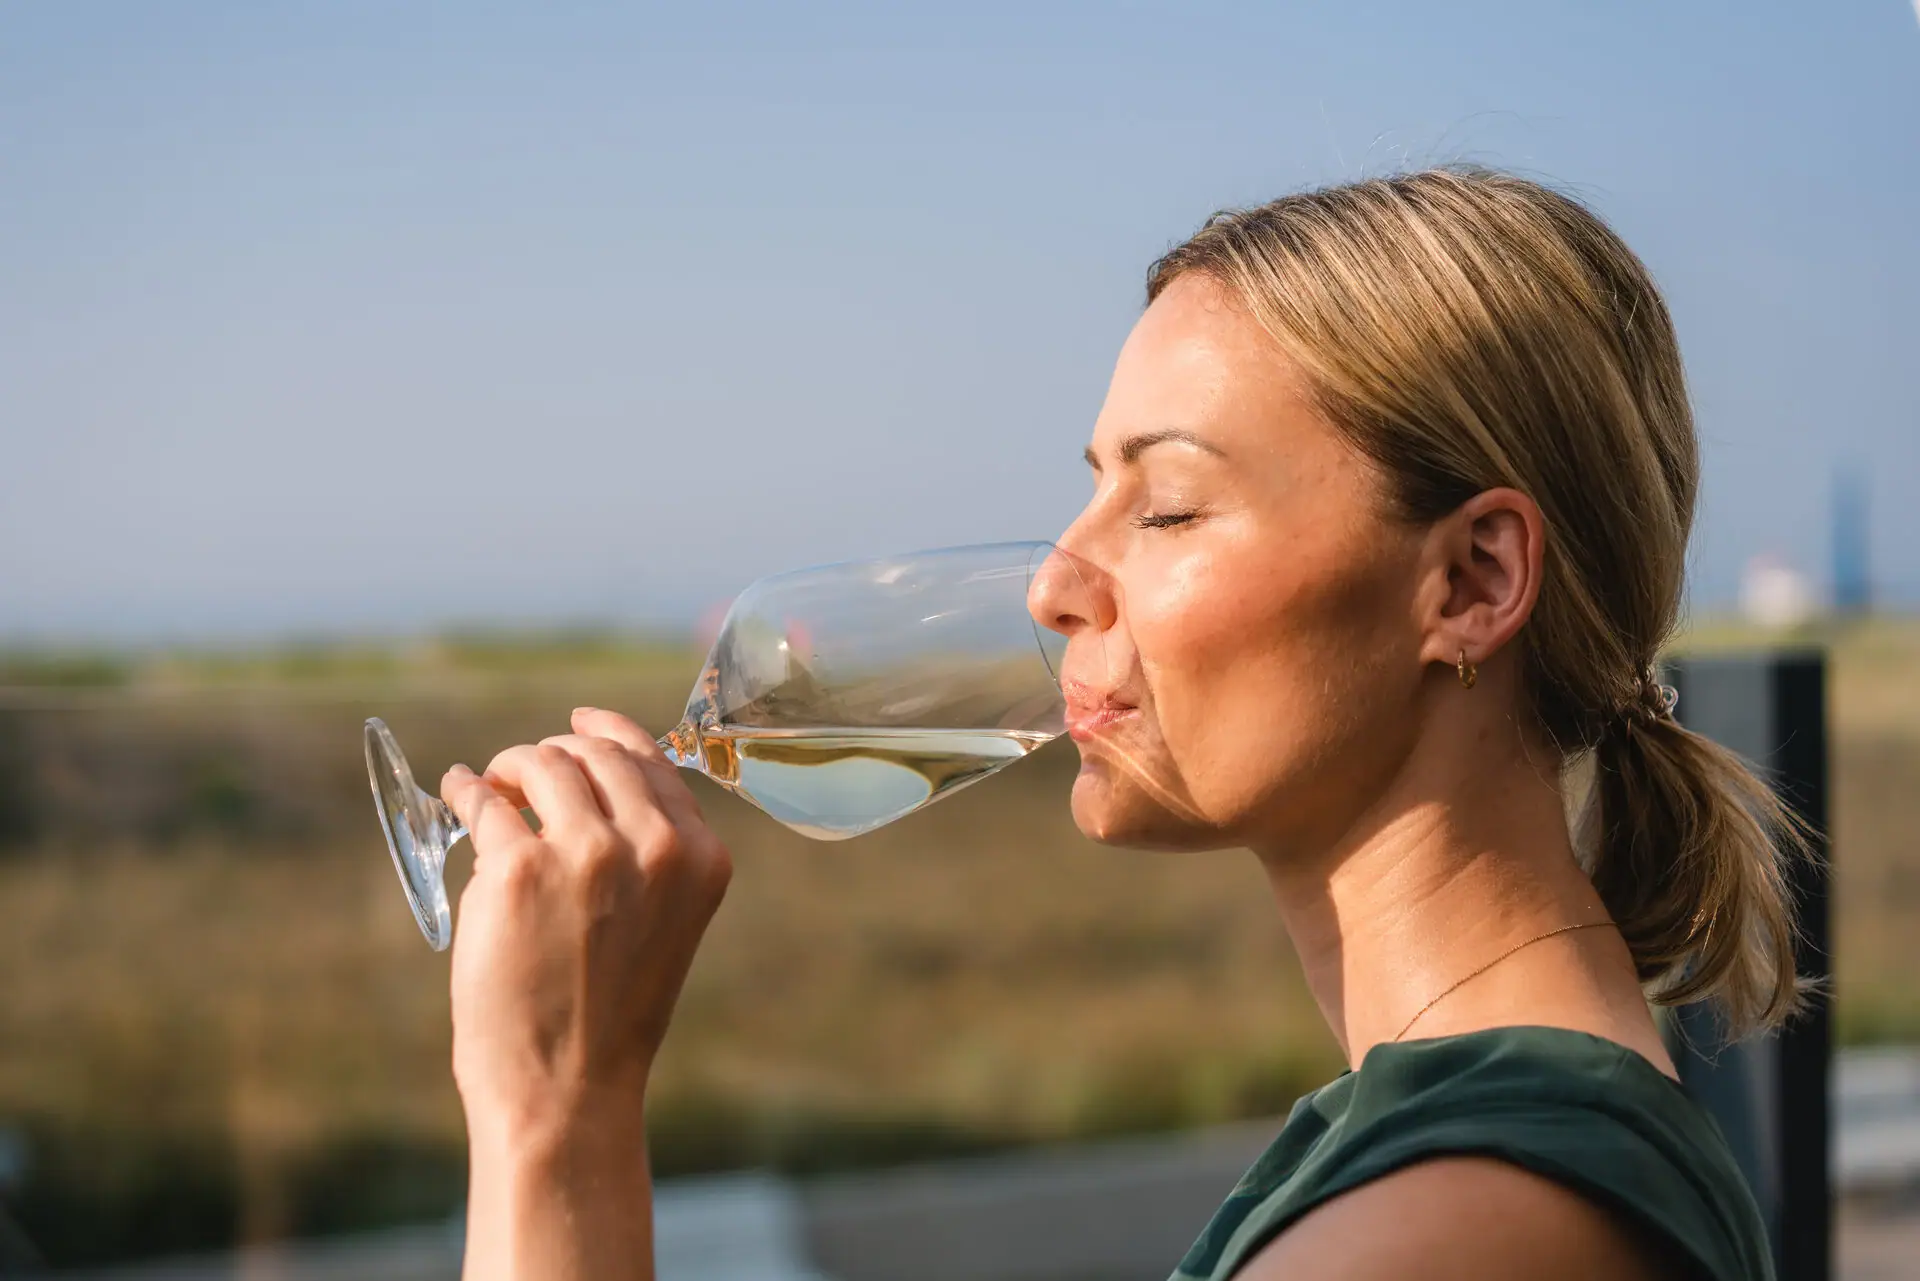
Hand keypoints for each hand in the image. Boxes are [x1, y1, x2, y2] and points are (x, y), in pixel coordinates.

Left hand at [441, 707, 732, 1149]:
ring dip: (509, 766)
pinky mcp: (517, 869)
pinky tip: (457, 792)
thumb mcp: (662, 922)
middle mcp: (654, 846)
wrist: (567, 1088)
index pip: (652, 761)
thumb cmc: (608, 1013)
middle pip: (596, 753)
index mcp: (699, 858)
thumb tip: (583, 780)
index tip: (577, 725)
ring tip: (487, 785)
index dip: (608, 733)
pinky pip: (482, 800)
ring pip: (540, 763)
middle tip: (521, 773)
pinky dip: (465, 788)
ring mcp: (587, 852)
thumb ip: (646, 852)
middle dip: (554, 752)